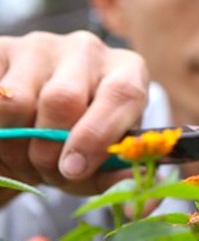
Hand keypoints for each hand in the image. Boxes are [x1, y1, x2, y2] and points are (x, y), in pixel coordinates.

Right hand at [0, 31, 148, 204]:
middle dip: (49, 149)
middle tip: (49, 171)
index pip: (123, 93)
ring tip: (27, 154)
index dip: (97, 135)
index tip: (75, 169)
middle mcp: (89, 49)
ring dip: (16, 143)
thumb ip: (121, 175)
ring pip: (18, 100)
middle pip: (63, 99)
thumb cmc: (81, 141)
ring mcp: (43, 45)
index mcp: (127, 70)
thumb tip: (142, 196)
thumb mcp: (105, 160)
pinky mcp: (5, 49)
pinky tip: (7, 134)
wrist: (37, 120)